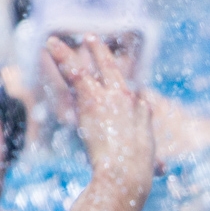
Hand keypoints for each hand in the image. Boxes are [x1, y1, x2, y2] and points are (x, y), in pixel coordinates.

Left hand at [46, 35, 154, 196]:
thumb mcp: (148, 157)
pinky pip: (74, 74)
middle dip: (99, 53)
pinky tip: (51, 47)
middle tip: (90, 38)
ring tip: (52, 42)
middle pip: (109, 69)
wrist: (128, 172)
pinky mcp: (92, 100)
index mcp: (137, 109)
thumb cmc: (138, 171)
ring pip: (83, 70)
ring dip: (66, 55)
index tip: (109, 70)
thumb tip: (158, 152)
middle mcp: (124, 98)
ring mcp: (107, 97)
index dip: (116, 78)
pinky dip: (64, 60)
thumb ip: (149, 147)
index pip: (125, 88)